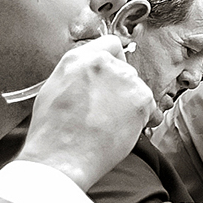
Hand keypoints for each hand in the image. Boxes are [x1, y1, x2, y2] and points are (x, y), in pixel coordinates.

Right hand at [17, 33, 156, 190]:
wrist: (61, 158)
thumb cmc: (52, 133)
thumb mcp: (54, 89)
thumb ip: (78, 74)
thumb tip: (92, 75)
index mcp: (79, 58)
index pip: (110, 44)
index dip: (114, 60)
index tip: (113, 76)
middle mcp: (104, 63)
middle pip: (125, 70)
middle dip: (120, 89)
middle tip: (106, 111)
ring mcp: (125, 79)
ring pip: (137, 88)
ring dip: (130, 104)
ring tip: (110, 125)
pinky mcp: (141, 98)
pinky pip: (150, 106)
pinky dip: (143, 118)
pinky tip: (125, 131)